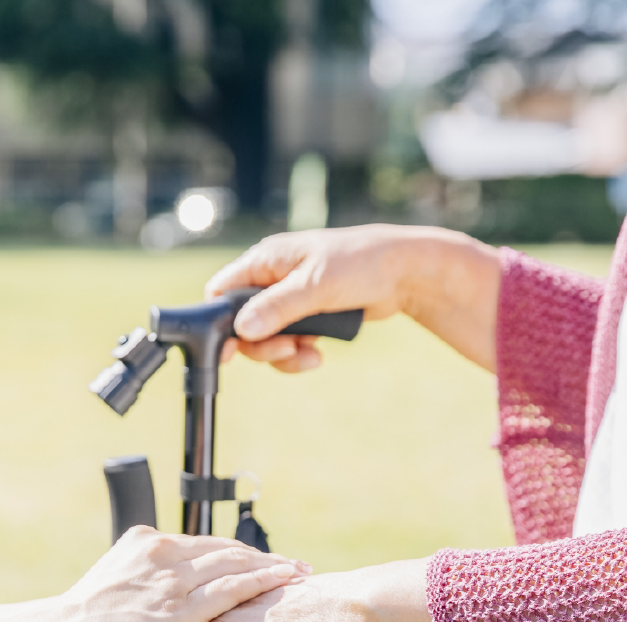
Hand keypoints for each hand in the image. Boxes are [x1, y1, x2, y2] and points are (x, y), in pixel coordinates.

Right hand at [39, 526, 306, 621]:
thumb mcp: (110, 596)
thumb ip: (138, 592)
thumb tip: (152, 609)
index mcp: (144, 544)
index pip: (202, 546)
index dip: (235, 553)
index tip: (260, 559)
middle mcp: (161, 552)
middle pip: (225, 549)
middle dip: (262, 557)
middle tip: (293, 564)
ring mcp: (171, 577)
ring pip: (235, 563)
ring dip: (272, 566)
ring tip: (301, 573)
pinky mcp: (178, 607)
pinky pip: (232, 587)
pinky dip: (263, 580)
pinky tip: (286, 581)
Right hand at [207, 224, 503, 372]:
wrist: (406, 273)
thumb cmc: (362, 264)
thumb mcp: (317, 286)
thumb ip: (277, 307)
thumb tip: (242, 329)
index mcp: (266, 260)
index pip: (222, 291)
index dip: (220, 322)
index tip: (230, 349)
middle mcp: (273, 278)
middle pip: (242, 323)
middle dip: (262, 344)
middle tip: (287, 351)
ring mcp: (290, 298)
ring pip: (266, 337)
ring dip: (284, 353)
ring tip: (309, 356)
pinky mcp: (308, 314)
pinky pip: (289, 341)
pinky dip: (299, 353)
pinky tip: (318, 355)